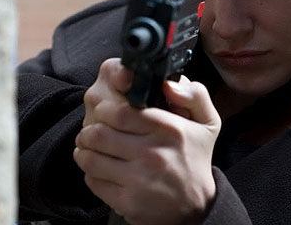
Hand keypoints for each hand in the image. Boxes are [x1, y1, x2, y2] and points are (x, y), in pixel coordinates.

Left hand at [74, 58, 220, 224]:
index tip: (103, 111)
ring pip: (90, 158)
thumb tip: (169, 84)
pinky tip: (99, 169)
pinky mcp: (128, 203)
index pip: (120, 112)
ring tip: (88, 147)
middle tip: (90, 132)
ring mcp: (140, 181)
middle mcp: (154, 155)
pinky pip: (93, 181)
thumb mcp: (207, 122)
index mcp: (170, 130)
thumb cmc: (194, 158)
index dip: (104, 109)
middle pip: (99, 134)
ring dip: (83, 151)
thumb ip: (194, 94)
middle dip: (88, 131)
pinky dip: (90, 173)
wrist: (197, 206)